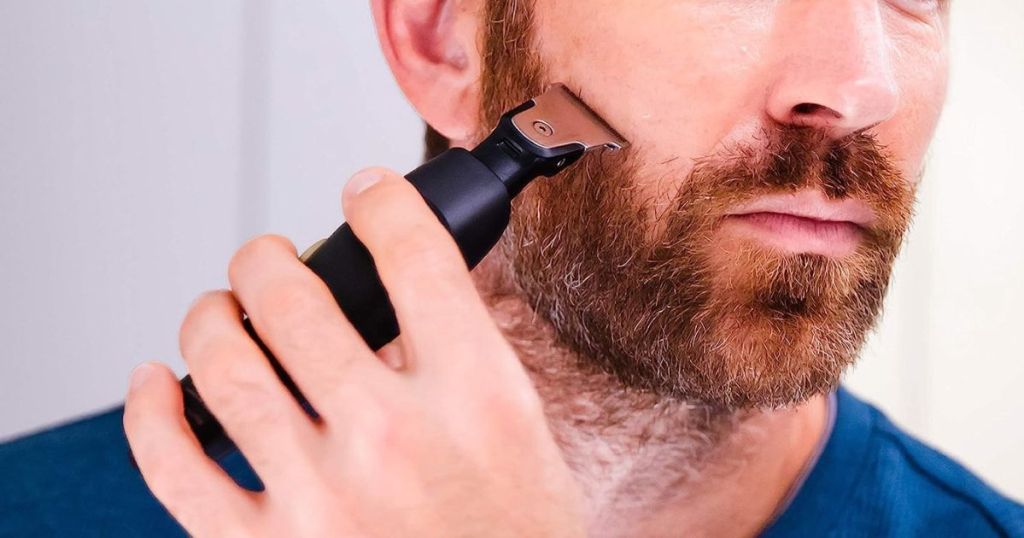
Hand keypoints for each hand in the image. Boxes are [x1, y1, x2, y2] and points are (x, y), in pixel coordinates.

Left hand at [123, 167, 584, 536]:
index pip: (414, 257)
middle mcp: (393, 439)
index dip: (381, 202)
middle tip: (269, 257)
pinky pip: (177, 469)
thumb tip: (407, 294)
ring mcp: (323, 498)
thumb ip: (466, 358)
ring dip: (210, 318)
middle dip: (269, 257)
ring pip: (226, 367)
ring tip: (218, 310)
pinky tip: (155, 384)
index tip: (366, 193)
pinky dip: (151, 415)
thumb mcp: (524, 435)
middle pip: (294, 298)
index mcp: (476, 399)